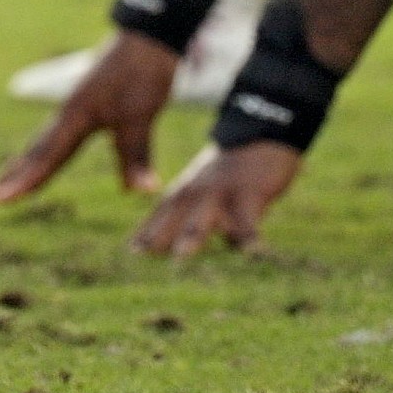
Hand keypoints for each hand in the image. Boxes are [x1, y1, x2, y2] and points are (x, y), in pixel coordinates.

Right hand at [0, 31, 179, 202]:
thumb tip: (142, 191)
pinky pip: (55, 135)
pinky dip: (42, 152)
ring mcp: (74, 108)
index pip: (47, 156)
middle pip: (35, 150)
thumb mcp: (142, 115)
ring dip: (23, 164)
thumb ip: (136, 155)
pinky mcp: (83, 106)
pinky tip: (40, 156)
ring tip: (4, 183)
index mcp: (76, 116)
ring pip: (42, 142)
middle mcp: (68, 113)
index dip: (25, 181)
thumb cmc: (143, 73)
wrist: (146, 38)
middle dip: (12, 175)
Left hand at [129, 140, 301, 258]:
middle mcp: (199, 193)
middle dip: (158, 234)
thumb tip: (170, 251)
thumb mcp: (202, 191)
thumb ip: (186, 218)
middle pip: (175, 215)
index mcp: (186, 192)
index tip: (131, 252)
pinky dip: (250, 234)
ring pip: (205, 215)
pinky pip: (249, 217)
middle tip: (140, 255)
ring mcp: (223, 193)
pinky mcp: (251, 194)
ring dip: (192, 234)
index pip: (162, 213)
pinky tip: (251, 251)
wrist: (260, 137)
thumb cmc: (228, 174)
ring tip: (180, 255)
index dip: (146, 231)